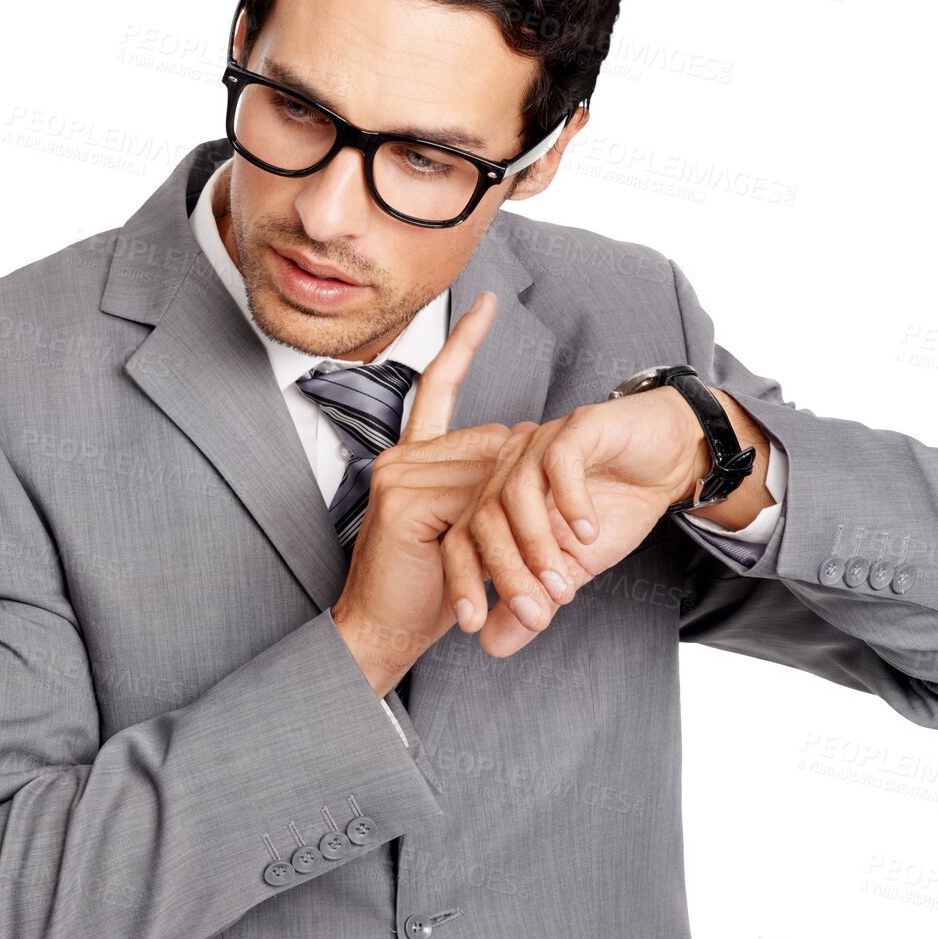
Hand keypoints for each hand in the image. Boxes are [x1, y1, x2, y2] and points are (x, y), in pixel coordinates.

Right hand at [330, 291, 538, 694]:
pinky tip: (487, 569)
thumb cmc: (423, 591)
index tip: (485, 303)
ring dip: (522, 523)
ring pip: (489, 474)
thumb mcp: (465, 532)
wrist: (379, 635)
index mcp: (411, 457)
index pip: (439, 387)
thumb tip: (519, 438)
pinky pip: (473, 501)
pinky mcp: (402, 500)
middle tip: (558, 540)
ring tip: (538, 571)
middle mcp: (399, 456)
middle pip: (489, 444)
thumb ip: (483, 487)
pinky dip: (496, 535)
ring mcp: (397, 474)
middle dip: (527, 488)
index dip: (463, 344)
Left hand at [441, 386, 707, 658]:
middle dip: (505, 571)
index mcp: (498, 497)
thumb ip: (531, 603)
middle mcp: (510, 466)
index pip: (463, 538)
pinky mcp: (579, 426)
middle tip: (532, 613)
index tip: (471, 625)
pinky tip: (588, 532)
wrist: (666, 459)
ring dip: (537, 545)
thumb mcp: (569, 569)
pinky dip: (570, 500)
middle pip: (484, 517)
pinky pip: (561, 461)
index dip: (462, 581)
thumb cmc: (614, 506)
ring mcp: (541, 442)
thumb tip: (490, 646)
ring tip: (562, 584)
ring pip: (518, 492)